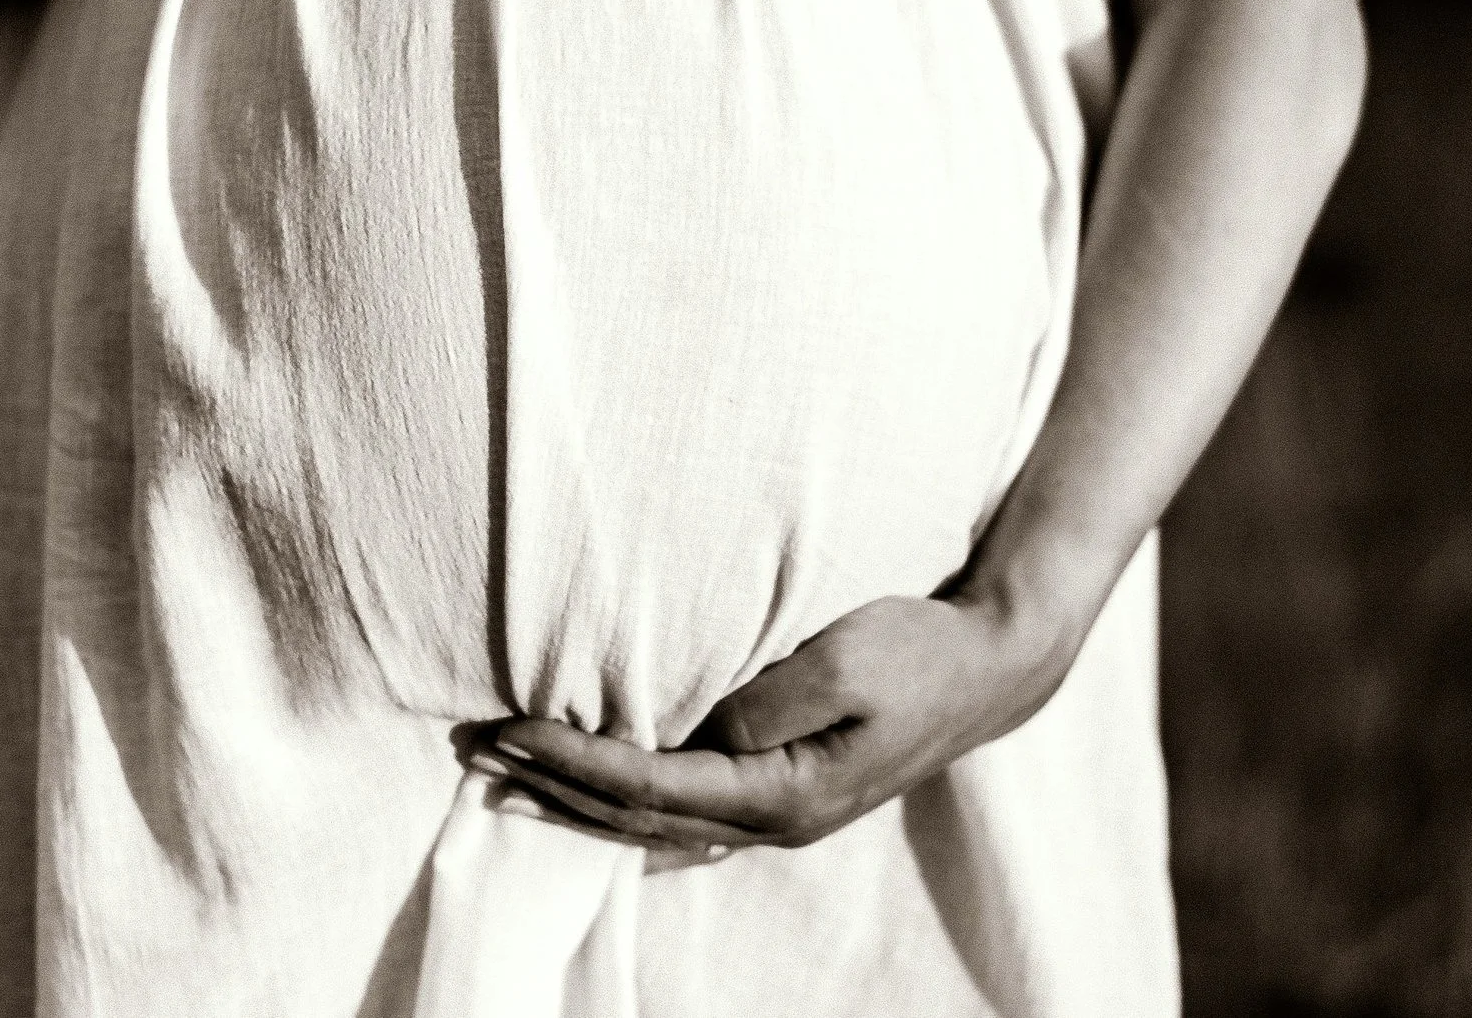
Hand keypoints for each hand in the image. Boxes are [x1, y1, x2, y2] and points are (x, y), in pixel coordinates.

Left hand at [472, 591, 1082, 857]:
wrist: (991, 666)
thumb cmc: (920, 650)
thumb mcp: (847, 657)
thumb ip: (768, 700)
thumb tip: (707, 729)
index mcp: (784, 793)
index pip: (650, 785)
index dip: (574, 761)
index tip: (512, 730)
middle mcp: (775, 820)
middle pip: (640, 816)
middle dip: (557, 785)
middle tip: (481, 750)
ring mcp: (782, 814)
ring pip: (658, 823)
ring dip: (581, 799)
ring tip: (510, 777)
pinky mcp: (788, 790)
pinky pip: (688, 813)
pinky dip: (629, 804)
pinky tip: (596, 805)